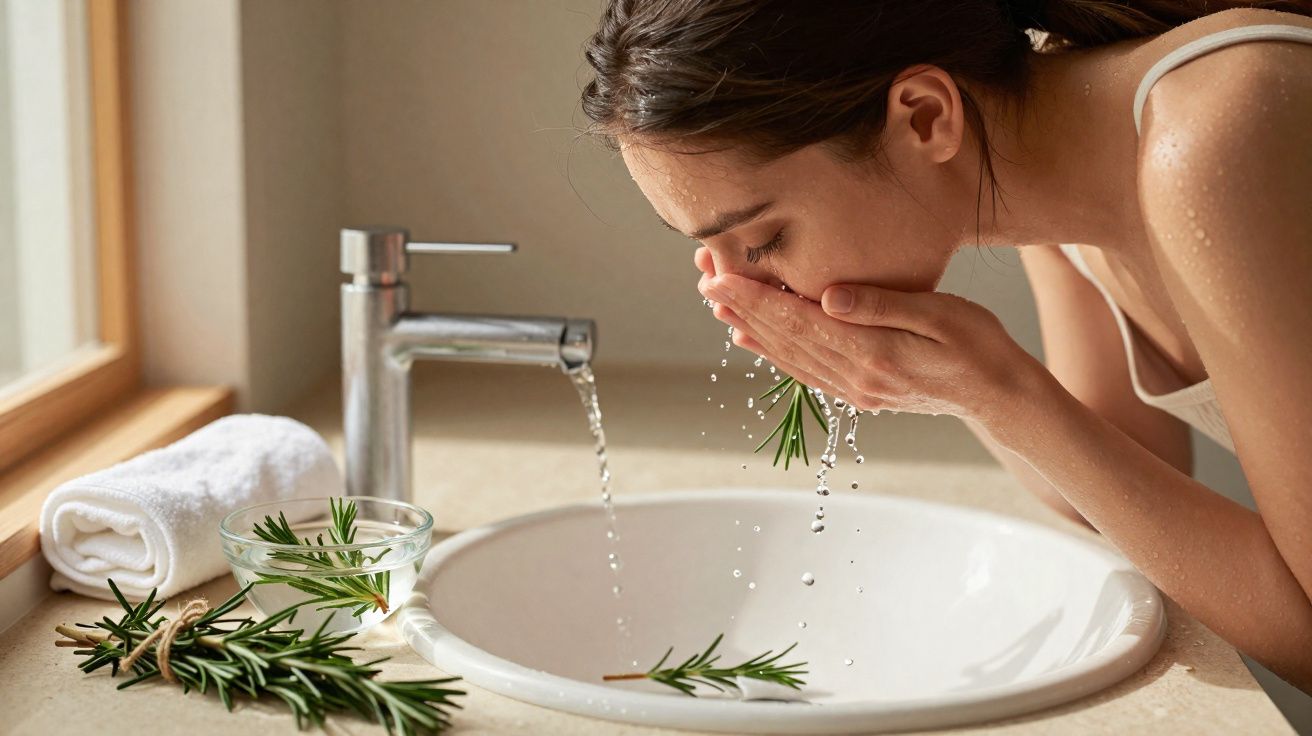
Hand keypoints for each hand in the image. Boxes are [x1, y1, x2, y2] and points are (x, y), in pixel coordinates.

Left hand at [693, 247, 1048, 423]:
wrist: (1000, 395)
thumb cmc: (979, 344)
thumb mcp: (940, 314)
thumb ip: (882, 305)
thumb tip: (828, 295)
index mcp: (871, 353)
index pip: (799, 321)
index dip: (755, 299)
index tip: (720, 278)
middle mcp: (855, 377)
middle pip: (785, 339)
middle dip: (742, 309)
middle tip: (705, 282)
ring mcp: (855, 389)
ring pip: (789, 356)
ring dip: (751, 330)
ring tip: (718, 306)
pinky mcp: (859, 393)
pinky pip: (805, 372)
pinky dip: (774, 354)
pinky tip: (752, 340)